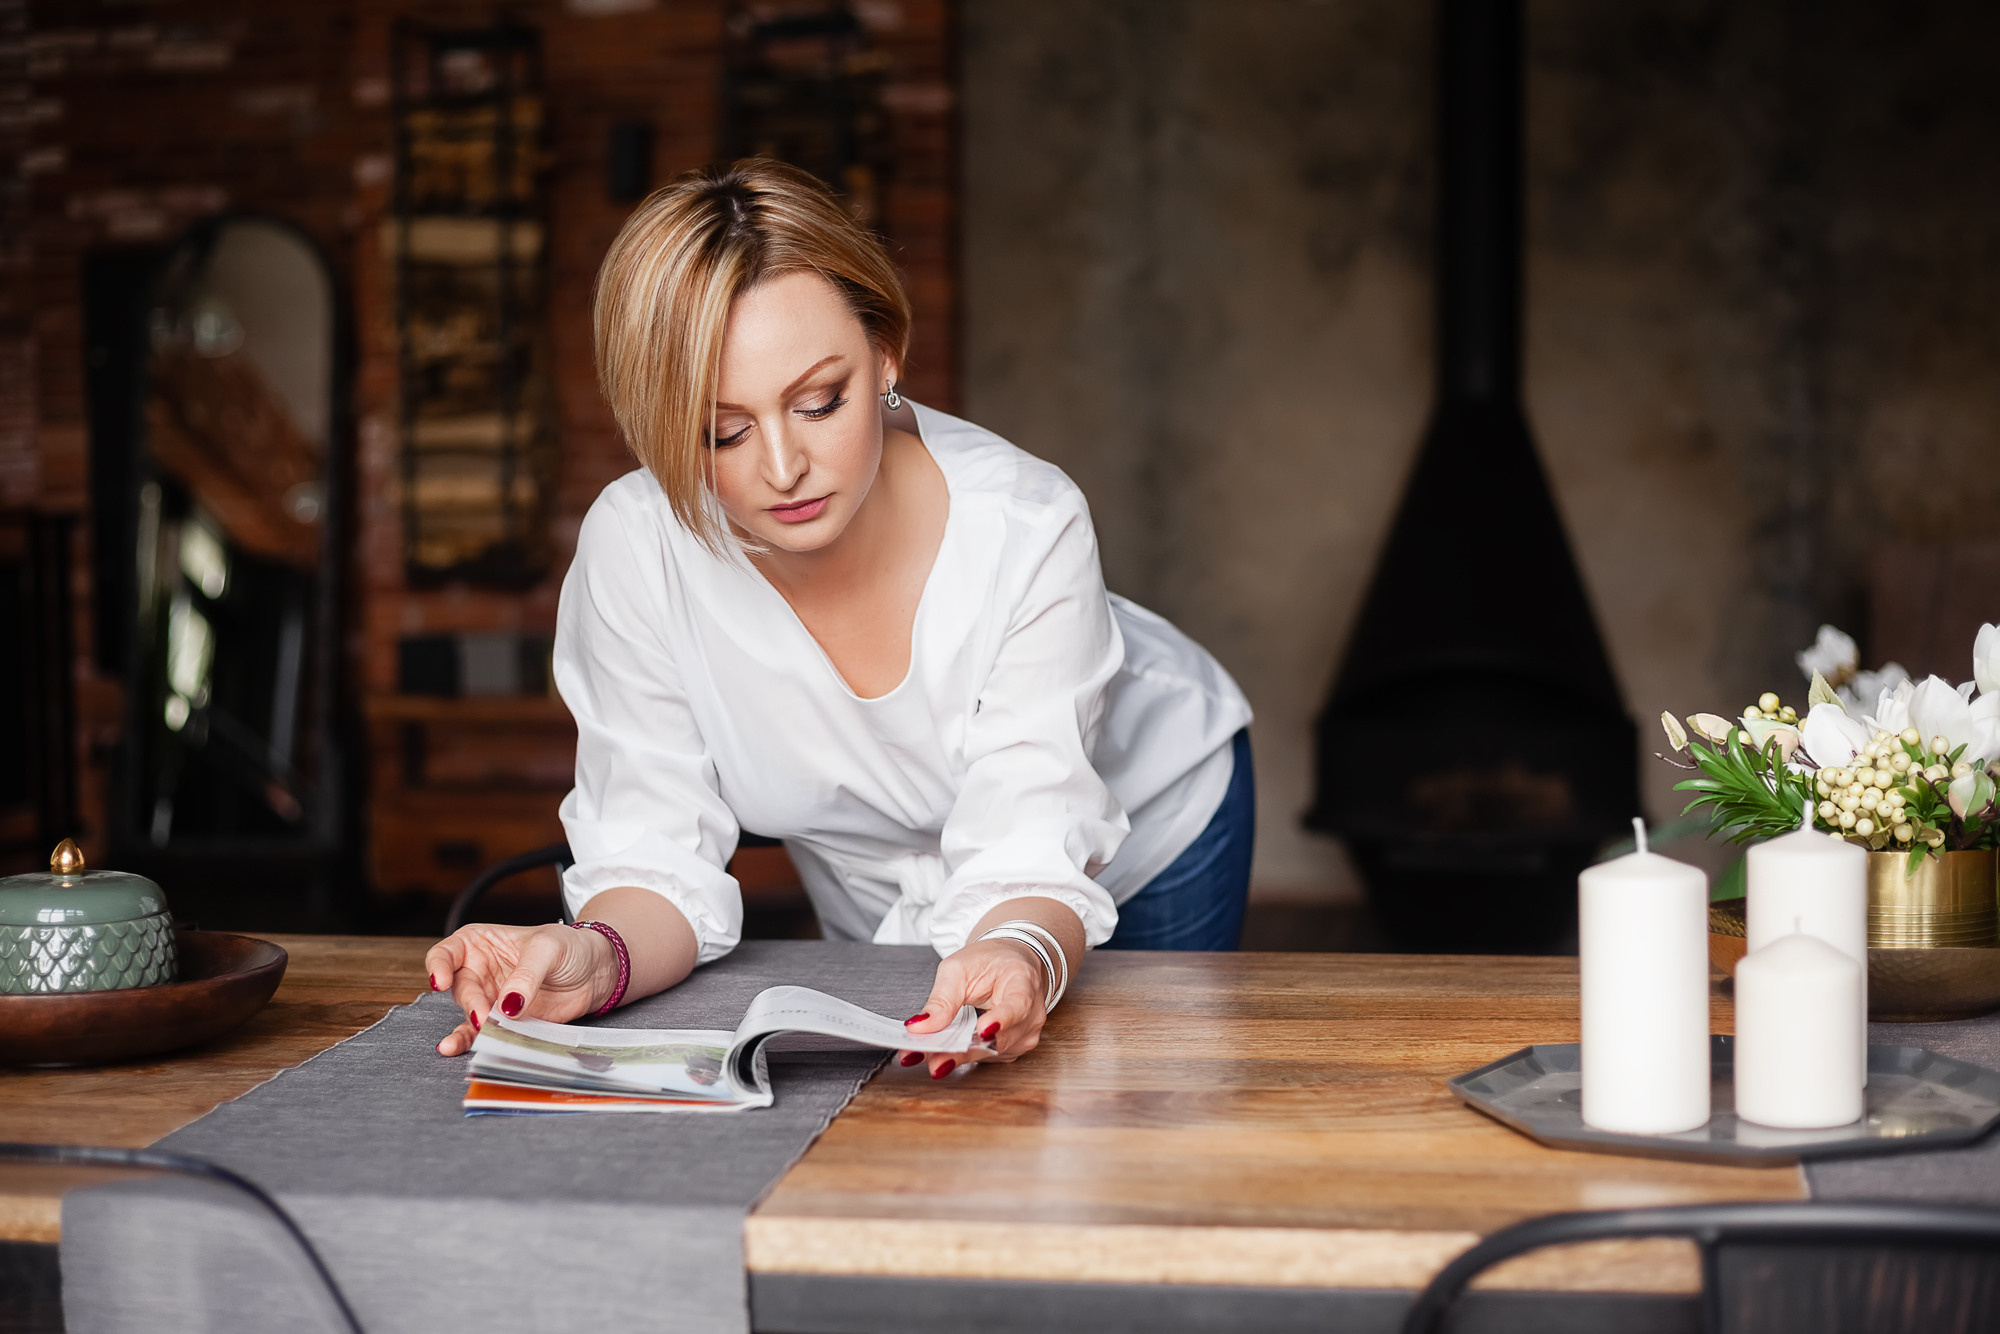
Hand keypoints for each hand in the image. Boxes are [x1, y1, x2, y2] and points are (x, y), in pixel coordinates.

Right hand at [423, 923, 615, 1056]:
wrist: (597, 971)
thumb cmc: (571, 947)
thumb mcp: (549, 948)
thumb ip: (526, 974)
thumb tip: (508, 1005)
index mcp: (481, 944)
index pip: (447, 952)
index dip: (439, 966)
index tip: (442, 981)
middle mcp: (481, 971)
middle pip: (460, 989)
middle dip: (470, 1003)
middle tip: (487, 1015)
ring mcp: (492, 998)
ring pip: (468, 1014)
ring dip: (468, 1028)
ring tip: (475, 1037)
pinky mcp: (506, 1022)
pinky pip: (482, 1033)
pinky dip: (471, 1042)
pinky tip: (457, 1049)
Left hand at [897, 938, 1048, 1077]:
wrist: (1008, 964)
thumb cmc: (989, 962)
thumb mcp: (958, 969)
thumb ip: (941, 999)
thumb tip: (919, 1027)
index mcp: (1023, 983)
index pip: (1017, 1005)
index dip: (1001, 1019)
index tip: (983, 1030)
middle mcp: (1031, 1013)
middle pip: (999, 1039)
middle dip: (963, 1051)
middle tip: (933, 1059)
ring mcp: (1025, 1034)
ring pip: (990, 1053)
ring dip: (959, 1056)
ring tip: (929, 1056)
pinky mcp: (1014, 1047)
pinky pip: (988, 1056)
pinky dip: (964, 1055)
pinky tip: (945, 1052)